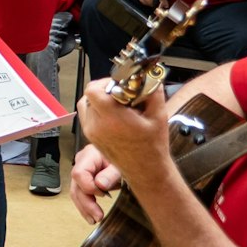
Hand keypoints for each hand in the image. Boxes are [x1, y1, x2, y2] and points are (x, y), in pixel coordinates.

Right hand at [67, 143, 122, 224]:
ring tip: (94, 220)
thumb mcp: (121, 164)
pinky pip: (81, 192)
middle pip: (76, 186)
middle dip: (86, 204)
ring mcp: (81, 170)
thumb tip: (100, 185)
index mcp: (89, 155)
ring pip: (76, 191)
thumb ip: (111, 174)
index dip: (89, 187)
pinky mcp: (85, 177)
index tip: (104, 194)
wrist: (127, 151)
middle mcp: (81, 162)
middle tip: (98, 217)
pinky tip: (91, 214)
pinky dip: (86, 204)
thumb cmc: (125, 155)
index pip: (79, 174)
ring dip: (84, 207)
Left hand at [76, 77, 173, 201]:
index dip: (106, 82)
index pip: (93, 90)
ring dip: (101, 99)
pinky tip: (115, 114)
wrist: (146, 171)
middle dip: (106, 90)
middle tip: (123, 93)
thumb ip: (153, 91)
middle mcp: (97, 125)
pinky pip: (88, 116)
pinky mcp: (91, 137)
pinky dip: (98, 110)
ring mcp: (91, 133)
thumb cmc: (153, 147)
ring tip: (119, 104)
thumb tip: (149, 75)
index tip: (120, 84)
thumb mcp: (159, 115)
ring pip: (87, 104)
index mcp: (111, 119)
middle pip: (90, 95)